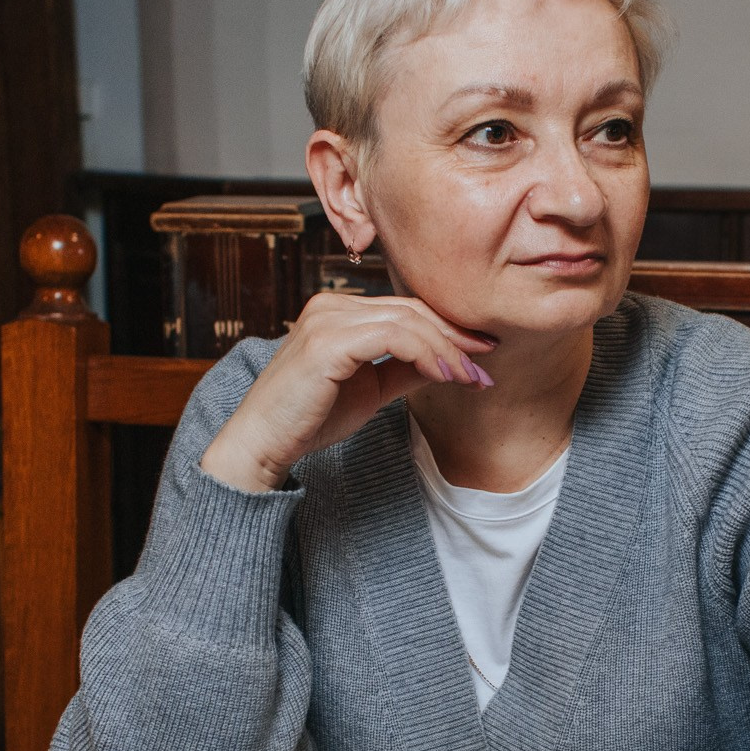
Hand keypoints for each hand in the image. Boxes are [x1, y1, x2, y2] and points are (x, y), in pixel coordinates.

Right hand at [201, 292, 495, 491]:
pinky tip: (445, 375)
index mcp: (338, 311)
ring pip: (407, 321)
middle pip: (412, 309)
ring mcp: (327, 319)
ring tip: (471, 377)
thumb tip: (450, 363)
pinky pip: (392, 337)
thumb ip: (406, 370)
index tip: (482, 355)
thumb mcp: (370, 389)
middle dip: (456, 337)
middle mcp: (331, 305)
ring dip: (447, 350)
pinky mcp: (327, 342)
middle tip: (486, 365)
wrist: (262, 445)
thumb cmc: (309, 419)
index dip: (449, 330)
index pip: (407, 309)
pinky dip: (426, 354)